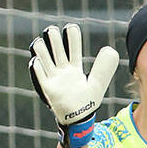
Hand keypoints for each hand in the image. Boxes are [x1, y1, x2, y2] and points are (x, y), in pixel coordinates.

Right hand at [28, 24, 118, 147]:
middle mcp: (63, 71)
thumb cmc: (87, 102)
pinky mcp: (48, 89)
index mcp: (75, 68)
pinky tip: (35, 61)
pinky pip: (40, 77)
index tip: (70, 28)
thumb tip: (110, 49)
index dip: (72, 38)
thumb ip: (104, 67)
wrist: (78, 119)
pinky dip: (37, 68)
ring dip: (42, 51)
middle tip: (51, 30)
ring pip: (46, 61)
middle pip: (58, 51)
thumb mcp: (98, 83)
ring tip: (39, 42)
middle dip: (54, 40)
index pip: (73, 49)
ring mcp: (54, 79)